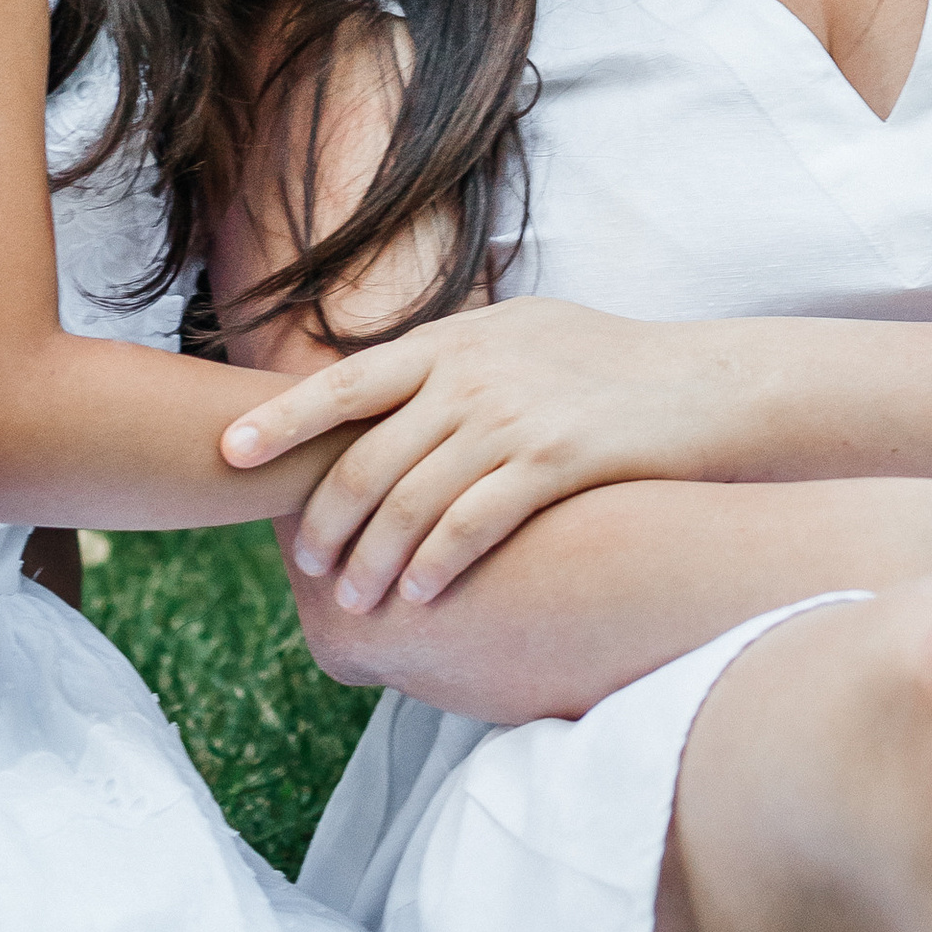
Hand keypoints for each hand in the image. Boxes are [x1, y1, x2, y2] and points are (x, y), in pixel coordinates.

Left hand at [223, 296, 753, 611]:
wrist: (702, 383)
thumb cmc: (606, 363)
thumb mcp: (519, 334)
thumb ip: (452, 358)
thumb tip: (385, 381)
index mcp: (453, 340)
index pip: (347, 381)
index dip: (283, 418)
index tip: (229, 451)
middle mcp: (472, 374)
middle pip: (368, 453)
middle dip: (326, 513)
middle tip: (303, 560)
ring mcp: (512, 417)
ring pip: (413, 497)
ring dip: (374, 555)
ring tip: (353, 598)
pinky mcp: (555, 462)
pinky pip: (475, 523)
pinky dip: (437, 563)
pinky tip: (419, 595)